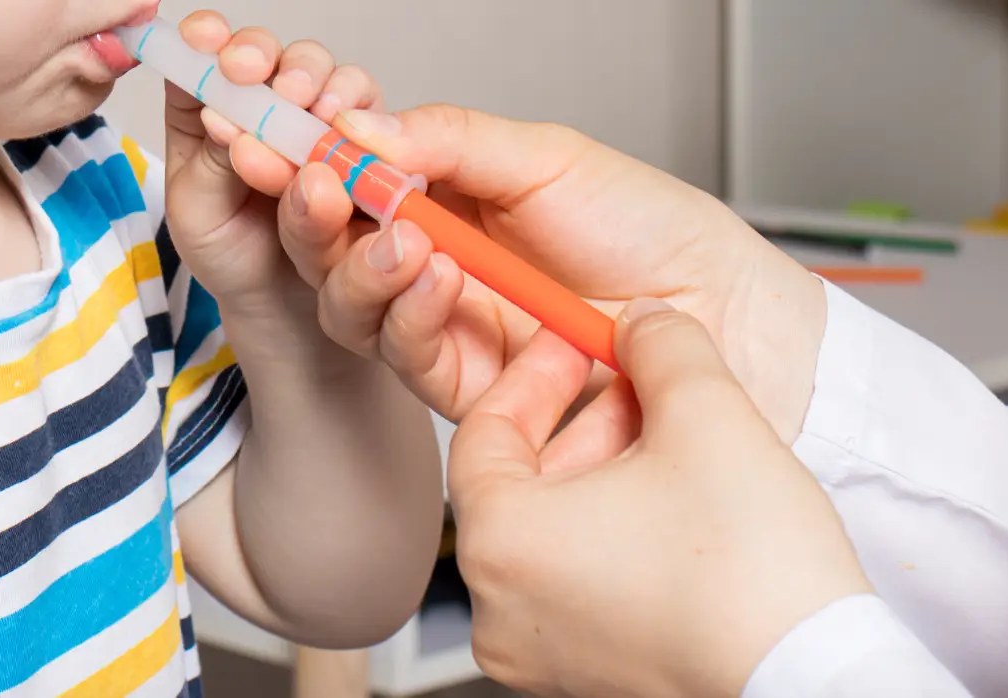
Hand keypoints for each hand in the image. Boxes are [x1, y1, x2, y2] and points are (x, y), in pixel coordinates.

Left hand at [160, 11, 384, 311]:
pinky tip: (343, 129)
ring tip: (307, 110)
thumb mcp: (198, 214)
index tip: (206, 44)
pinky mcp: (357, 136)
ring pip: (318, 70)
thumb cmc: (229, 253)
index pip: (199, 54)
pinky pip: (363, 107)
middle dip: (262, 54)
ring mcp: (310, 115)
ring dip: (313, 80)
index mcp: (204, 109)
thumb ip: (209, 163)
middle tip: (257, 76)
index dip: (205, 38)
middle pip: (264, 51)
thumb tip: (224, 117)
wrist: (283, 304)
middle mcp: (260, 101)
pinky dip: (356, 110)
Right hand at [279, 105, 827, 442]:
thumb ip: (448, 142)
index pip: (346, 186)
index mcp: (443, 201)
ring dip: (358, 267)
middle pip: (327, 252)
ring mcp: (442, 329)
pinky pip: (404, 357)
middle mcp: (430, 266)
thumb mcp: (546, 158)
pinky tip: (437, 276)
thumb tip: (358, 129)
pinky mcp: (464, 391)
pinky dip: (408, 313)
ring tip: (401, 235)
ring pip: (350, 310)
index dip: (305, 167)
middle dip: (309, 218)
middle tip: (317, 188)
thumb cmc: (653, 231)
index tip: (281, 142)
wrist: (726, 311)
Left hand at [447, 301, 871, 697]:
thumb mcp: (707, 416)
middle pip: (517, 481)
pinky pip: (575, 581)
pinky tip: (675, 506)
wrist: (813, 679)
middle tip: (635, 386)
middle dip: (579, 422)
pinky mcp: (583, 674)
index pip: (482, 429)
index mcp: (499, 542)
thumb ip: (662, 346)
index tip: (574, 344)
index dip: (535, 374)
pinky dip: (609, 535)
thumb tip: (645, 322)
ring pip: (550, 531)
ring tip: (671, 441)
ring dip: (601, 474)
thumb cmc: (753, 578)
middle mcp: (500, 606)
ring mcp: (537, 649)